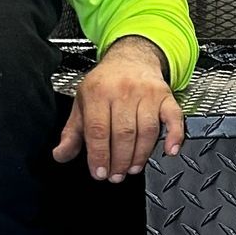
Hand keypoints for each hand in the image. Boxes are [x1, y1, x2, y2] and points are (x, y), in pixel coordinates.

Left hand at [52, 35, 185, 182]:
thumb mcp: (82, 103)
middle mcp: (123, 90)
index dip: (99, 155)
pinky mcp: (166, 96)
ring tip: (132, 169)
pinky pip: (174, 117)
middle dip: (119, 160)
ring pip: (146, 130)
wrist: (131, 58)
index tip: (100, 172)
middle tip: (116, 176)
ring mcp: (147, 93)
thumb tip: (61, 155)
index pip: (98, 130)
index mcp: (98, 92)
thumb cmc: (105, 84)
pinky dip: (175, 135)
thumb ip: (72, 132)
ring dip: (140, 155)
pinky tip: (170, 150)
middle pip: (123, 133)